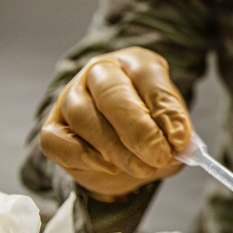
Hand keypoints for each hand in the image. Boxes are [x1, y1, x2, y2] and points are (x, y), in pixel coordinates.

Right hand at [40, 47, 192, 197]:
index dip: (165, 108)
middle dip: (139, 130)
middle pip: (111, 93)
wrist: (123, 150)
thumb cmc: (151, 129)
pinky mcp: (52, 127)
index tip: (180, 140)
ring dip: (116, 149)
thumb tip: (178, 143)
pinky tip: (109, 167)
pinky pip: (57, 140)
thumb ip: (176, 132)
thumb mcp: (172, 127)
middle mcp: (99, 72)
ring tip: (142, 168)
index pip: (147, 75)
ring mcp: (70, 97)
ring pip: (84, 116)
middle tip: (159, 157)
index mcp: (135, 63)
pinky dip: (83, 157)